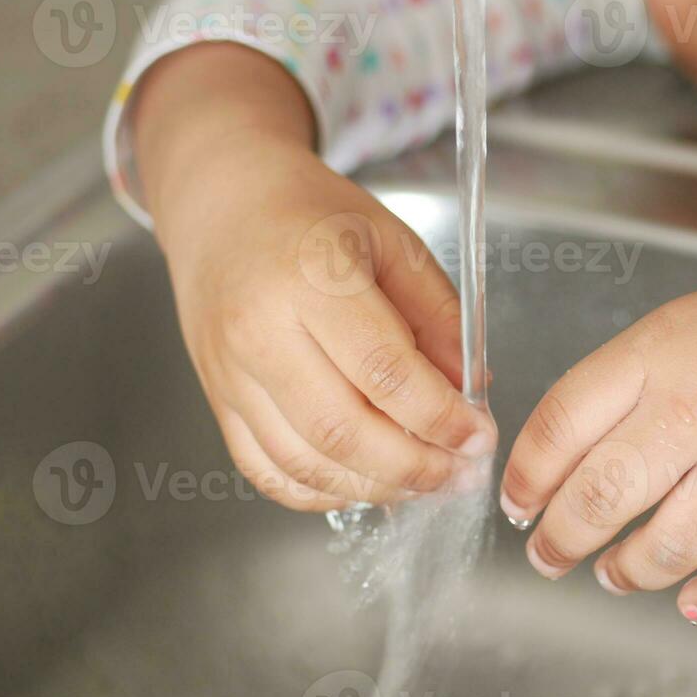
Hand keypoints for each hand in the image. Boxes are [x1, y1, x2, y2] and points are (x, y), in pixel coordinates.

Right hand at [133, 45, 493, 510]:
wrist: (222, 205)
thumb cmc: (314, 216)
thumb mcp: (394, 242)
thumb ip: (440, 315)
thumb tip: (473, 390)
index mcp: (312, 279)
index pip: (384, 372)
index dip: (439, 418)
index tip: (480, 438)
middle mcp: (261, 331)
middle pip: (342, 431)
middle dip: (414, 468)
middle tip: (460, 476)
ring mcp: (230, 373)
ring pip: (304, 463)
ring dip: (374, 488)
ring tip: (424, 484)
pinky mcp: (216, 400)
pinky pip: (266, 471)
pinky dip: (321, 492)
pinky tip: (366, 484)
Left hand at [498, 230, 696, 621]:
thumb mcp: (686, 324)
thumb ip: (628, 383)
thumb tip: (569, 455)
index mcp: (660, 354)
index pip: (561, 424)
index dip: (527, 476)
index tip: (519, 503)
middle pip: (599, 496)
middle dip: (559, 541)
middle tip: (549, 555)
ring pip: (666, 548)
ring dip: (627, 572)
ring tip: (615, 573)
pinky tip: (696, 600)